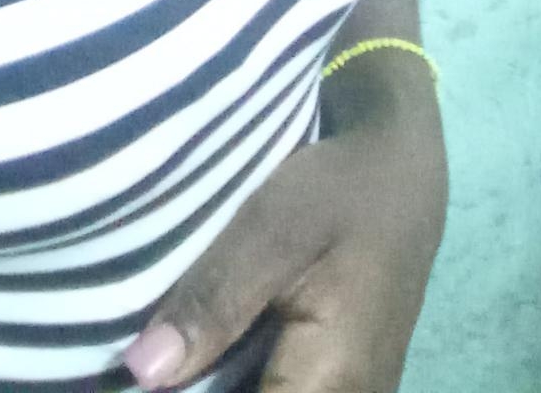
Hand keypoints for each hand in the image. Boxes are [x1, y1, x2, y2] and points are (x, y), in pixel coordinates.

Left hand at [123, 57, 446, 390]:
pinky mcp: (337, 380)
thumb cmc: (340, 192)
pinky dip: (232, 370)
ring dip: (210, 376)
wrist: (399, 169)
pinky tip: (197, 337)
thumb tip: (143, 371)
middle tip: (153, 342)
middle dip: (196, 381)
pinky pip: (275, 385)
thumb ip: (214, 301)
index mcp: (331, 385)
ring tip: (169, 335)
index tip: (141, 371)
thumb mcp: (271, 228)